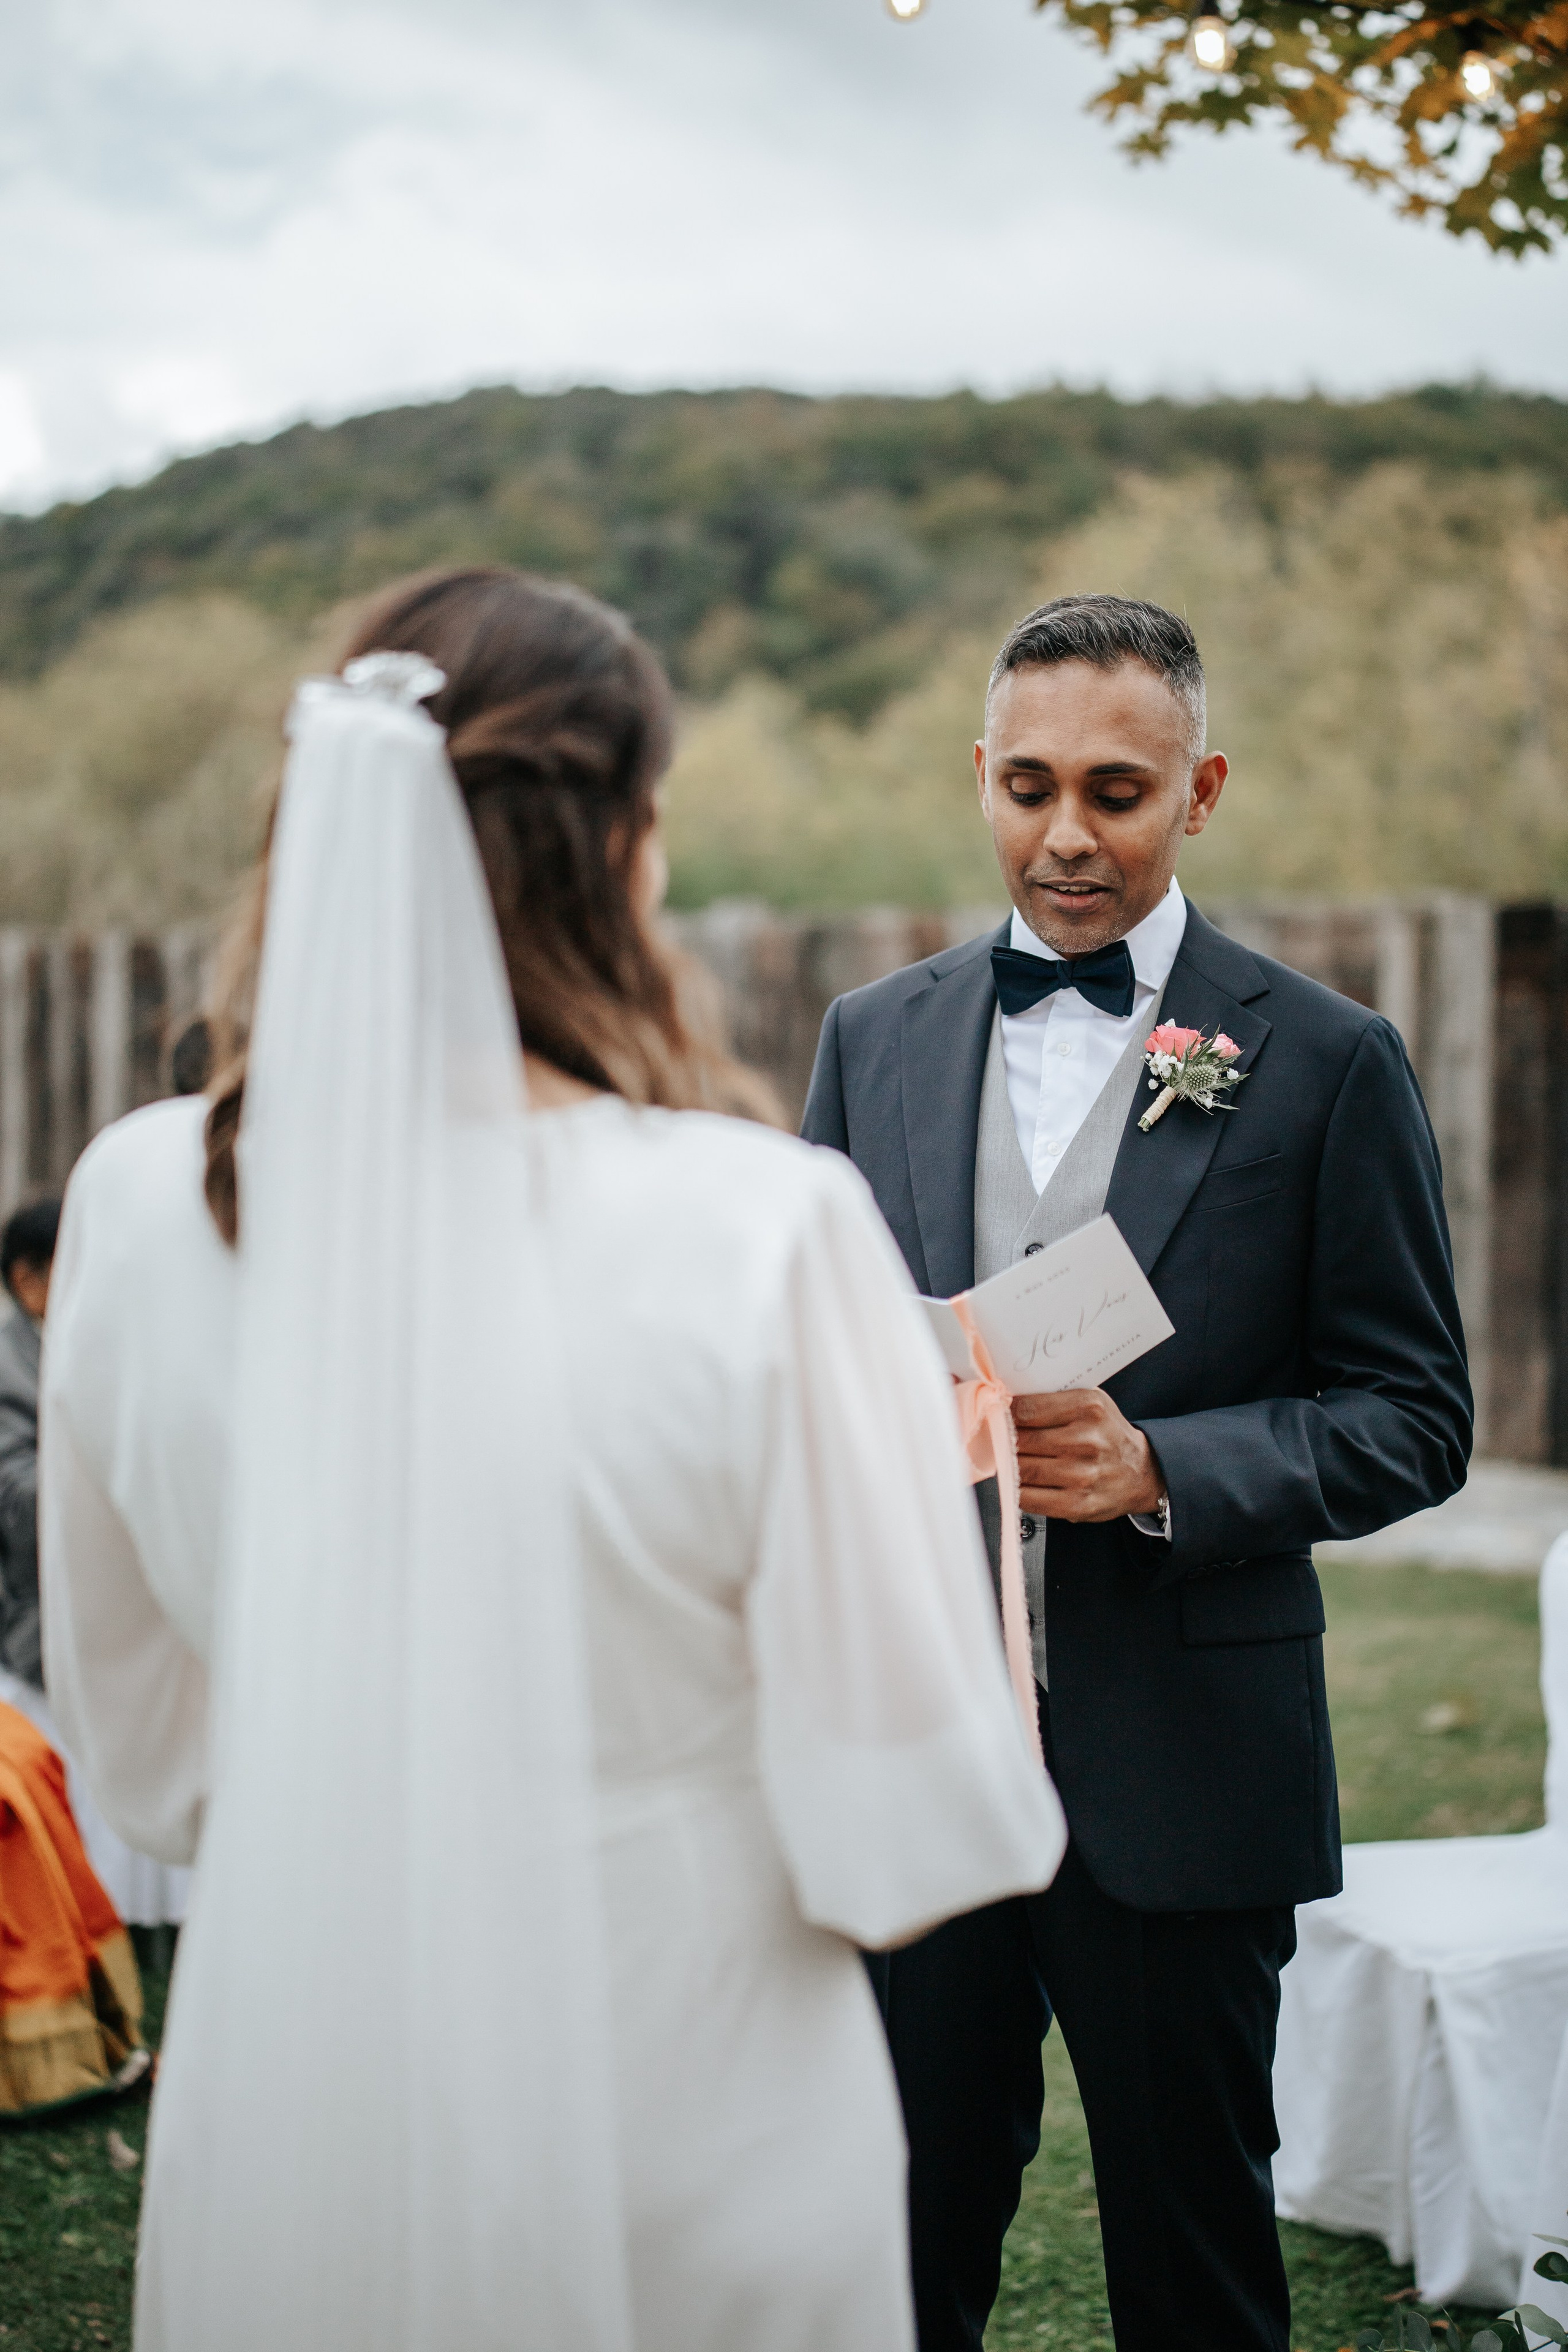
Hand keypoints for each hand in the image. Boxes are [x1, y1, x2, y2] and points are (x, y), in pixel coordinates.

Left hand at [1012, 1389, 1164, 1522]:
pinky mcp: (1077, 1505)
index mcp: (1089, 1409)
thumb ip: (1052, 1400)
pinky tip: (1021, 1480)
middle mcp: (1087, 1442)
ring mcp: (1082, 1476)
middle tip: (999, 1438)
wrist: (1140, 1472)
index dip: (1005, 1413)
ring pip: (1022, 1469)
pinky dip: (1018, 1489)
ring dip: (1010, 1465)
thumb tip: (1006, 1403)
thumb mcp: (1090, 1403)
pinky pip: (1030, 1498)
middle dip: (1005, 1440)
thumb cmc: (1108, 1435)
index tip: (998, 1415)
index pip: (1027, 1409)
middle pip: (1022, 1440)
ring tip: (1011, 1458)